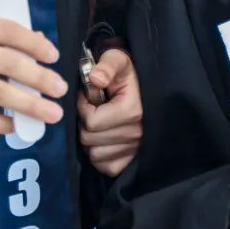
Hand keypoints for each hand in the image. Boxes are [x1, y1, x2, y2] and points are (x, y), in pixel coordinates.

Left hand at [79, 48, 141, 177]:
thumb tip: (95, 78)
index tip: (89, 97)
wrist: (146, 87)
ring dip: (90, 141)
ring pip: (95, 155)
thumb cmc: (128, 75)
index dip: (83, 108)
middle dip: (84, 124)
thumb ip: (107, 66)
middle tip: (92, 110)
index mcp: (132, 111)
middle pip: (89, 140)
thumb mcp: (119, 60)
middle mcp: (137, 133)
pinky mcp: (133, 160)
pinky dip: (100, 157)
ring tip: (98, 125)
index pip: (91, 121)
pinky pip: (106, 167)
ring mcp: (136, 149)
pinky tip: (103, 140)